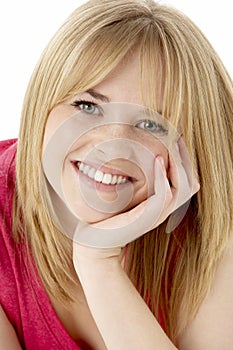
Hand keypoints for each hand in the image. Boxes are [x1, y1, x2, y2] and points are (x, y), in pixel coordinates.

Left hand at [73, 136, 199, 248]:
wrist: (96, 238)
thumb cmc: (109, 214)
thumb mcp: (126, 194)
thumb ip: (138, 182)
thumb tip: (142, 159)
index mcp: (161, 204)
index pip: (186, 181)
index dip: (184, 161)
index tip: (175, 140)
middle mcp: (164, 209)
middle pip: (189, 183)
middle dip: (185, 159)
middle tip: (176, 138)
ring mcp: (158, 214)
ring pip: (183, 187)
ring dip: (178, 164)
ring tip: (170, 145)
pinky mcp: (148, 217)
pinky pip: (165, 194)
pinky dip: (164, 176)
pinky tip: (157, 160)